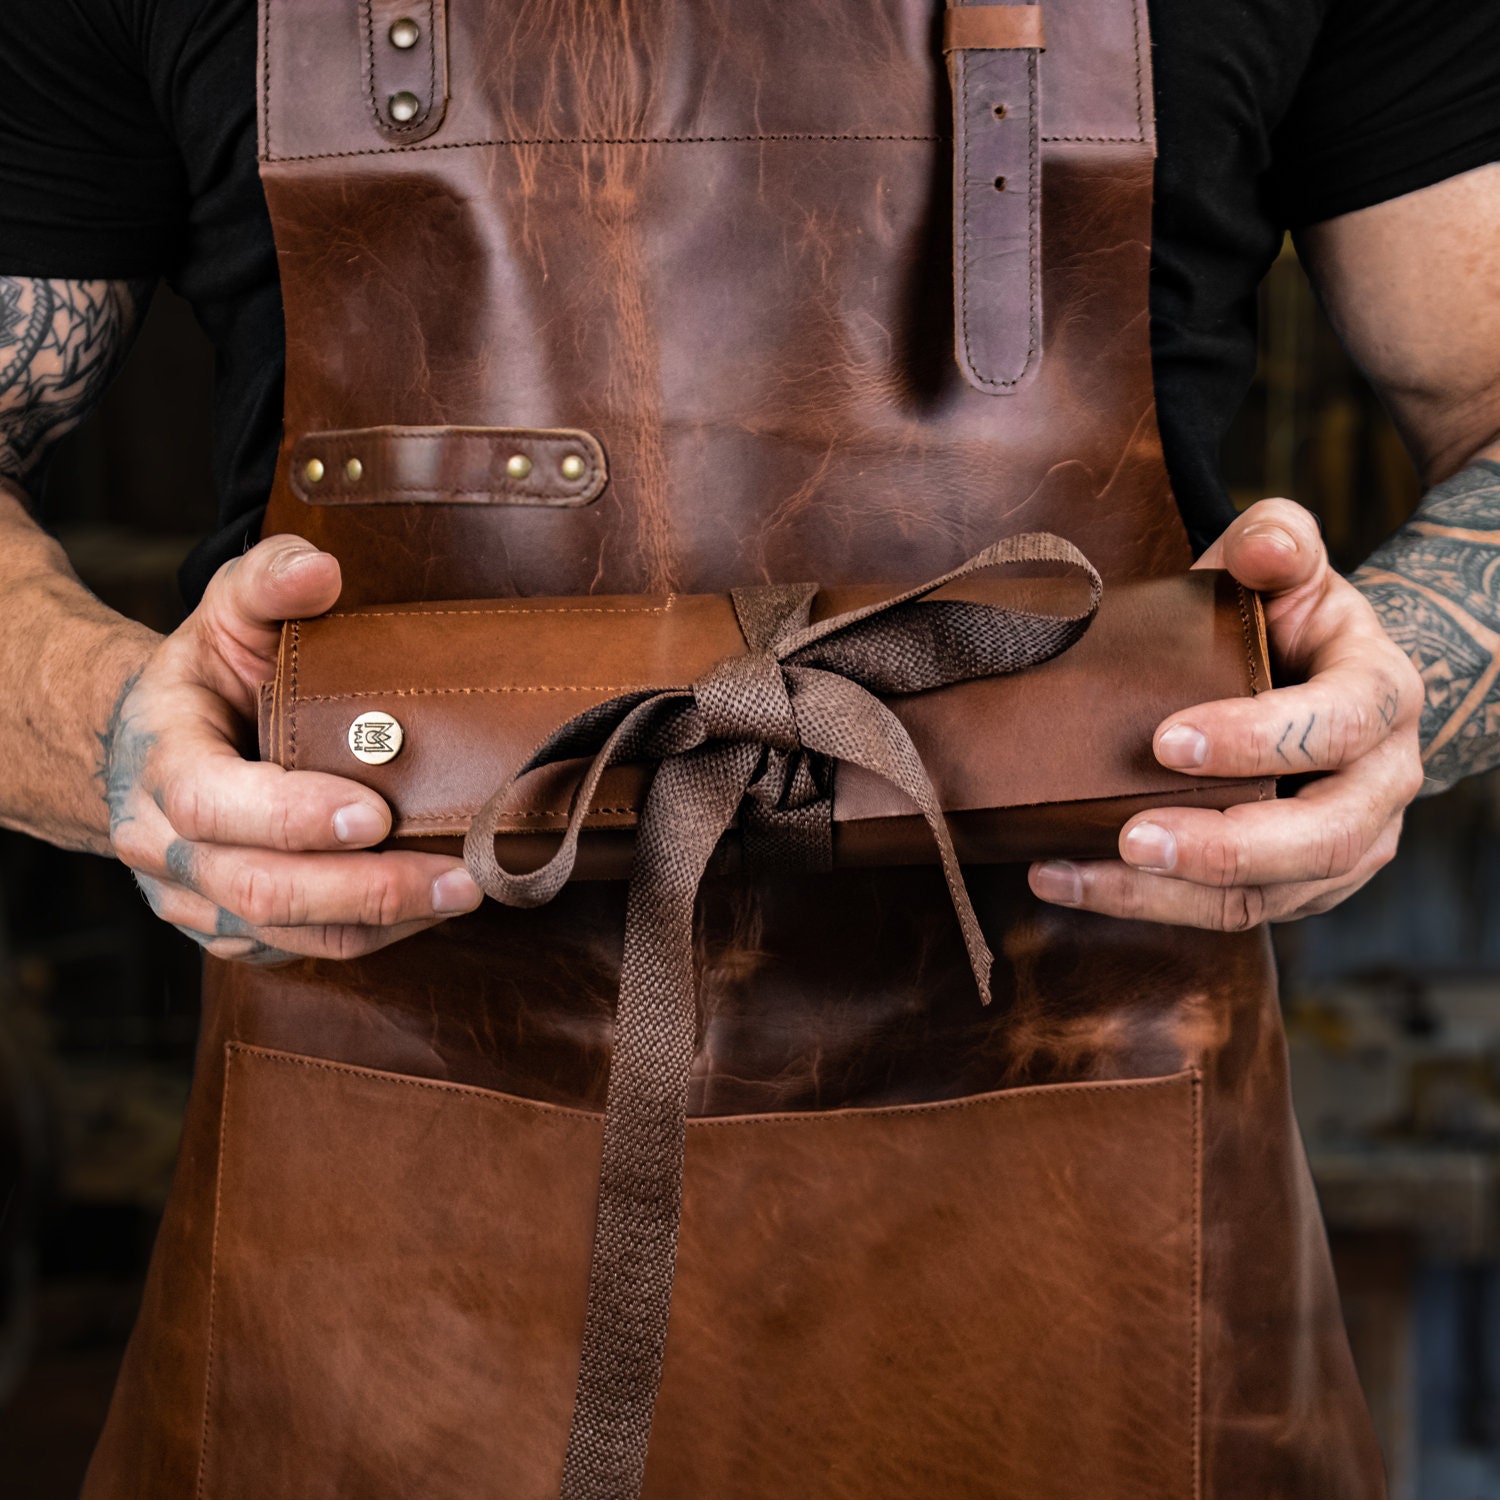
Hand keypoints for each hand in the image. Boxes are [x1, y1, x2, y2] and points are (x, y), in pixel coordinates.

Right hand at [100, 536, 482, 962]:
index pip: (212, 805)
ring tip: (466, 893)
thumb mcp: (225, 614)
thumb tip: (322, 568)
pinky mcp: (234, 930)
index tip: (374, 812)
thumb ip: (266, 582)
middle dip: (363, 889)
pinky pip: (304, 949)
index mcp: (160, 764)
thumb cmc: (207, 678)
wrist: (156, 746)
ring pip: (287, 932)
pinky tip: (433, 908)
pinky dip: (373, 934)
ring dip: (382, 920)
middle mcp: (166, 847)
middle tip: (457, 877)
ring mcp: (197, 899)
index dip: (290, 816)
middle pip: (259, 889)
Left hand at [1028, 499, 1424, 927]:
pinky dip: (1146, 905)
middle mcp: (1379, 785)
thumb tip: (1262, 547)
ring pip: (1264, 896)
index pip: (1336, 727)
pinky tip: (1069, 879)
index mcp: (1381, 697)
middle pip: (1318, 839)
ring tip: (1073, 872)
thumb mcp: (1289, 566)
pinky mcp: (1296, 888)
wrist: (1324, 681)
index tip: (1166, 740)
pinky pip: (1228, 913)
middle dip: (1220, 846)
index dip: (1256, 739)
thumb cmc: (1291, 622)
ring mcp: (1344, 848)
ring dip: (1164, 894)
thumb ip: (1277, 540)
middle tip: (1130, 837)